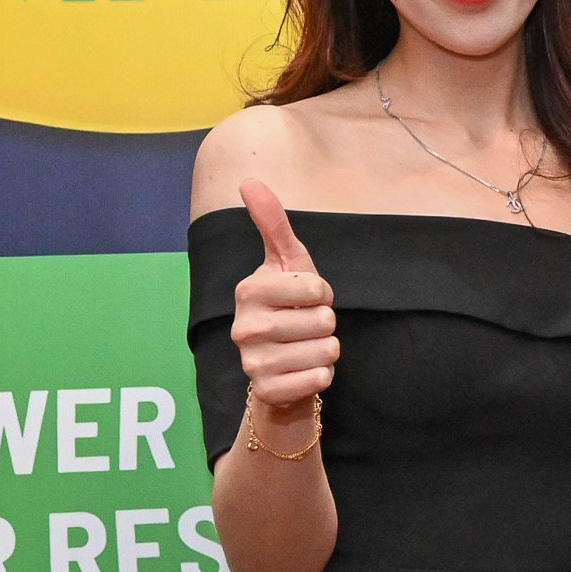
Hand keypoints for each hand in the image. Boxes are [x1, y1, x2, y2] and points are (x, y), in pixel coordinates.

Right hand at [230, 181, 337, 415]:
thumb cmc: (289, 306)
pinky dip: (323, 375)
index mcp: (248, 291)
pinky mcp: (267, 390)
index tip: (306, 298)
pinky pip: (320, 379)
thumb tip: (249, 181)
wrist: (282, 365)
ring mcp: (252, 362)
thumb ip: (272, 224)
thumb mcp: (287, 263)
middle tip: (306, 326)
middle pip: (325, 320)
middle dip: (326, 323)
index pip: (317, 289)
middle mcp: (243, 328)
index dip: (323, 294)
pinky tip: (303, 370)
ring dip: (327, 349)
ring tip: (305, 347)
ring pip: (326, 350)